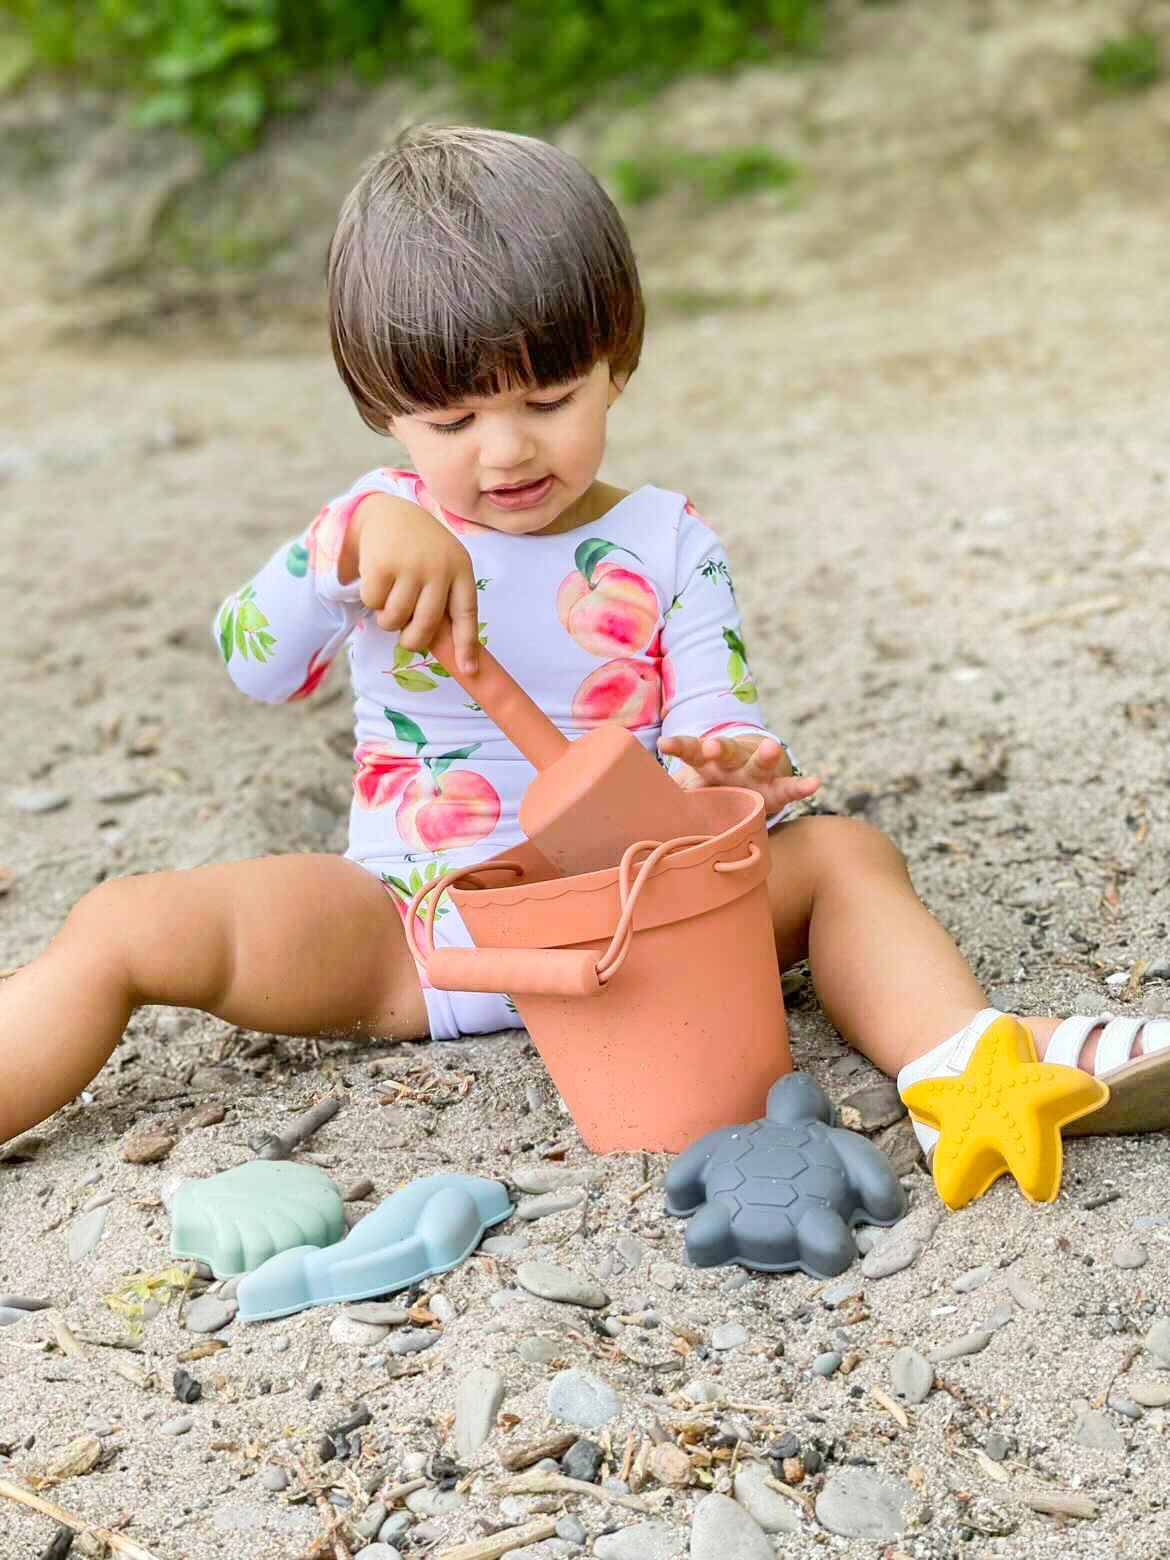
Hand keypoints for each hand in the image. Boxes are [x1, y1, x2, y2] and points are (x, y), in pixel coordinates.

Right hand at [339, 494, 479, 673]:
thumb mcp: (442, 567)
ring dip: (389, 618)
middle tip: (407, 639)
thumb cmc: (421, 551)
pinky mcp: (381, 564)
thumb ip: (445, 602)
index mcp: (460, 569)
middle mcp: (438, 566)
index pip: (466, 613)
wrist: (388, 511)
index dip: (467, 645)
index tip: (469, 671)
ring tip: (392, 597)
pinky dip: (372, 601)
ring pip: (395, 618)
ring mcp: (409, 565)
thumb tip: (451, 653)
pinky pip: (374, 604)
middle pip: (426, 625)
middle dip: (413, 641)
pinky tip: (378, 581)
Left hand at [657, 732, 819, 813]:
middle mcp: (733, 763)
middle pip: (727, 751)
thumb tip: (634, 816)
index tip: (664, 745)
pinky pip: (791, 788)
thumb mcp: (691, 791)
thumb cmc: (712, 789)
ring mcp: (757, 772)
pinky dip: (803, 787)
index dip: (679, 747)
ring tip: (772, 748)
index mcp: (707, 762)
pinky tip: (816, 783)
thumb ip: (670, 799)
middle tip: (713, 747)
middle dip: (720, 748)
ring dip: (767, 755)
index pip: (691, 751)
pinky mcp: (778, 788)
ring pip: (762, 762)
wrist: (749, 781)